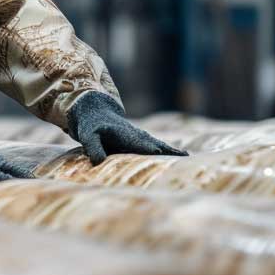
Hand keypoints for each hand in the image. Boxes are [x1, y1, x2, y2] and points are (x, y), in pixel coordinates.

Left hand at [67, 92, 187, 165]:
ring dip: (172, 151)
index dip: (147, 148)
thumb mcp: (87, 136)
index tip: (159, 153)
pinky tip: (182, 155)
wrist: (97, 112)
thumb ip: (93, 148)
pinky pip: (159, 146)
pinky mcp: (142, 141)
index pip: (138, 143)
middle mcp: (136, 135)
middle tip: (183, 157)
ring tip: (187, 157)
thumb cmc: (91, 127)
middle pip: (155, 143)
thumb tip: (98, 162)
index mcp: (124, 134)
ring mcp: (141, 137)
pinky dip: (170, 150)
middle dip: (167, 151)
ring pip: (159, 144)